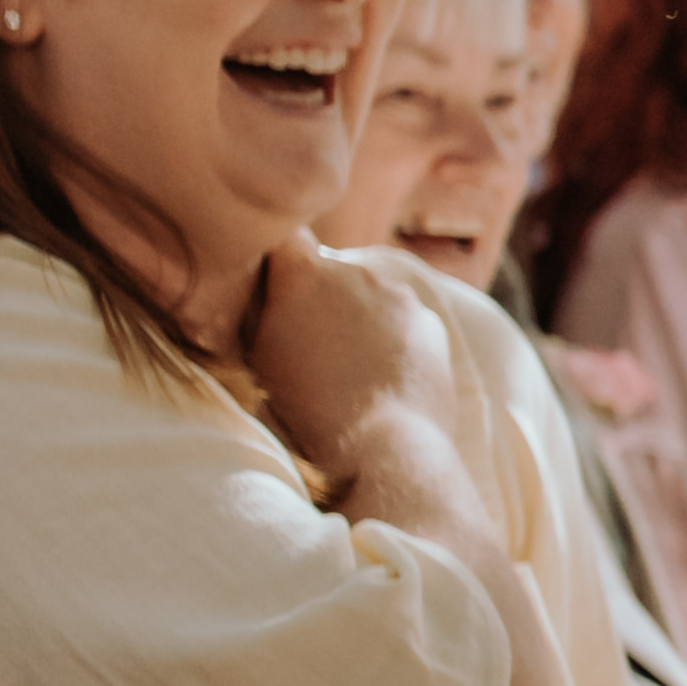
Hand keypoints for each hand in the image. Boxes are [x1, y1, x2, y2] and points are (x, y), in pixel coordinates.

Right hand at [246, 239, 462, 483]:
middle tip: (309, 339)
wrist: (383, 449)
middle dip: (318, 292)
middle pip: (330, 267)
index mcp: (307, 272)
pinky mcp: (431, 323)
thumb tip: (255, 286)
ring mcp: (400, 296)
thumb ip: (260, 308)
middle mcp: (358, 271)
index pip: (285, 236)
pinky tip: (380, 374)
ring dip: (357, 313)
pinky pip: (402, 319)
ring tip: (347, 364)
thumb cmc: (305, 408)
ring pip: (369, 293)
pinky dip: (391, 336)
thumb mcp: (259, 354)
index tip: (272, 283)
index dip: (277, 257)